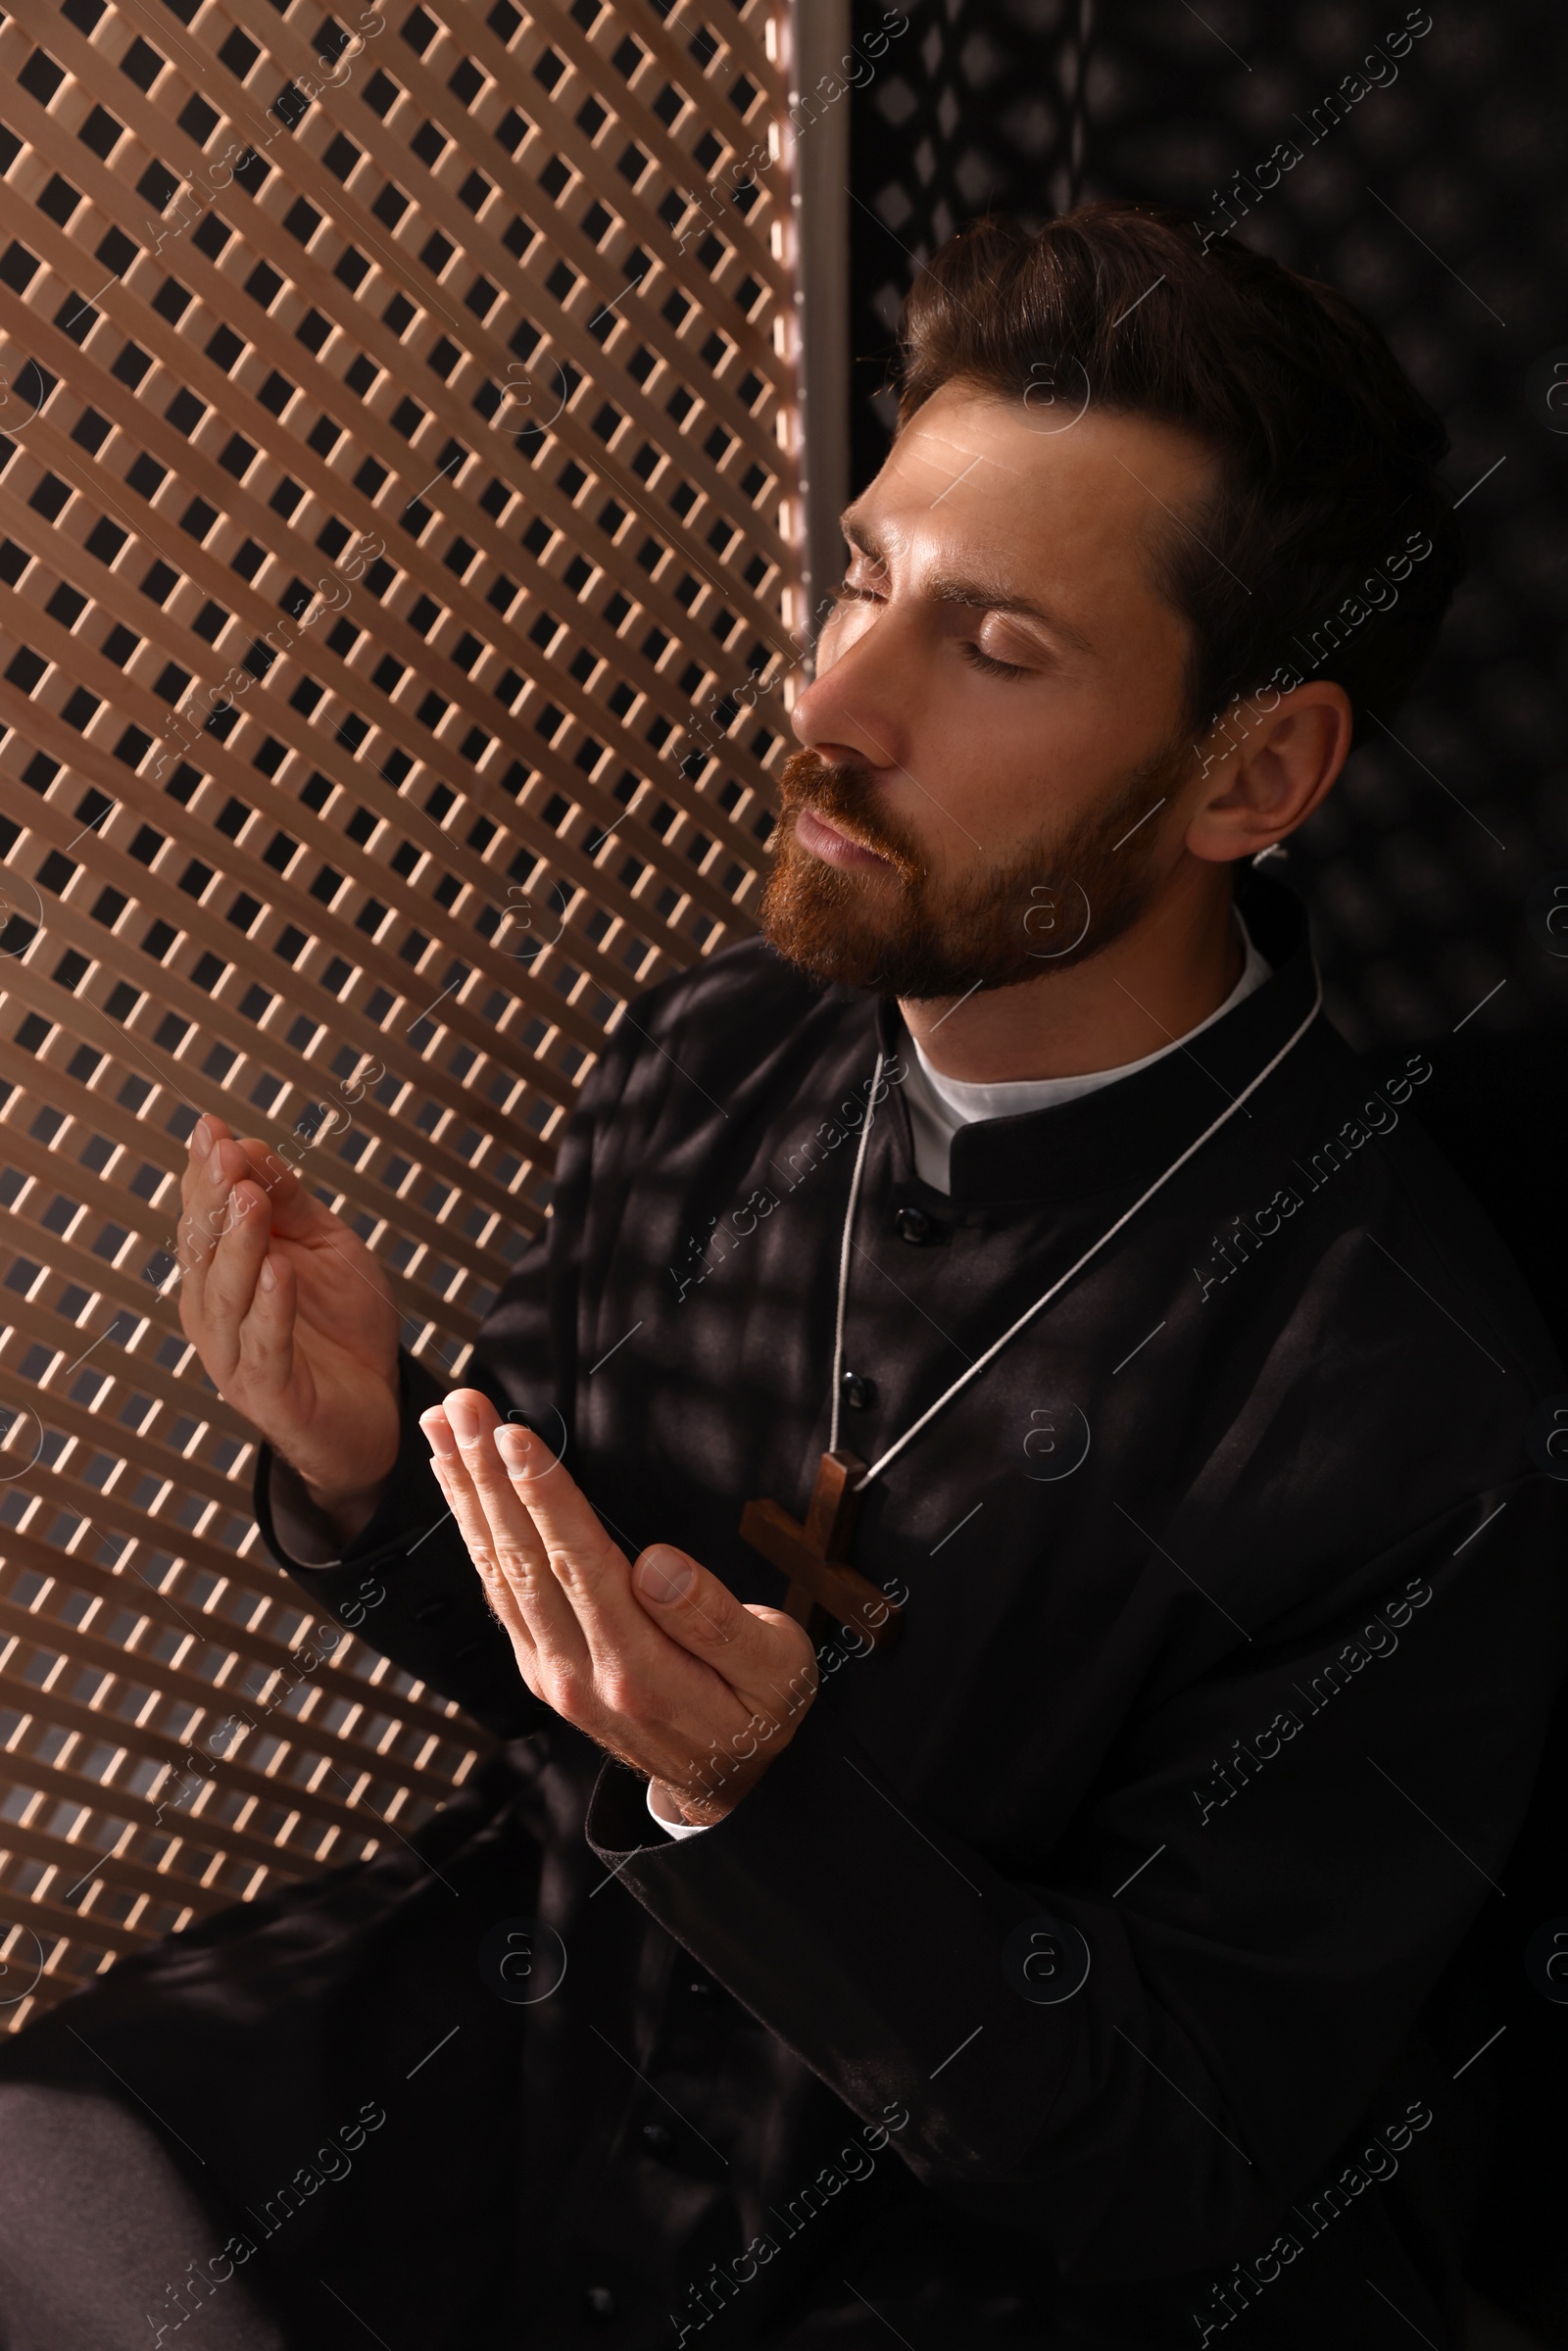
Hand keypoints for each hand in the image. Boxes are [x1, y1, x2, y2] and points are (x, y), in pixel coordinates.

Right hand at [176, 1113, 399, 1528]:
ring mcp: (236, 1357)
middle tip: (225, 1154)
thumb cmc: (343, 1329)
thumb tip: (249, 1148)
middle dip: (212, 1200)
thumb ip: (290, 1205)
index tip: (211, 1128)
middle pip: (204, 1251)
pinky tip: (279, 1270)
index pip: (202, 1218)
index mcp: (221, 1276)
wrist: (375, 1410)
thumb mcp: (325, 1249)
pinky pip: (265, 1346)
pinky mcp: (269, 1394)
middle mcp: (216, 1315)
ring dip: (239, 1245)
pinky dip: (270, 1307)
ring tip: (249, 1199)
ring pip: (227, 1295)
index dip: (205, 1174)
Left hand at [421, 1389, 819, 1824]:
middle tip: (464, 1408)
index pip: (581, 1565)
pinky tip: (462, 1491)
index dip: (544, 1498)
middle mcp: (581, 1675)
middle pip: (524, 1561)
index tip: (515, 1438)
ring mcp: (553, 1676)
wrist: (730, 1787)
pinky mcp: (541, 1669)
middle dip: (487, 1477)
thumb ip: (716, 1620)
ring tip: (446, 1430)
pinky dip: (474, 1534)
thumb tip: (658, 1565)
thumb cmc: (759, 1711)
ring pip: (499, 1573)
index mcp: (640, 1669)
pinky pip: (499, 1592)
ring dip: (468, 1496)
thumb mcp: (774, 1667)